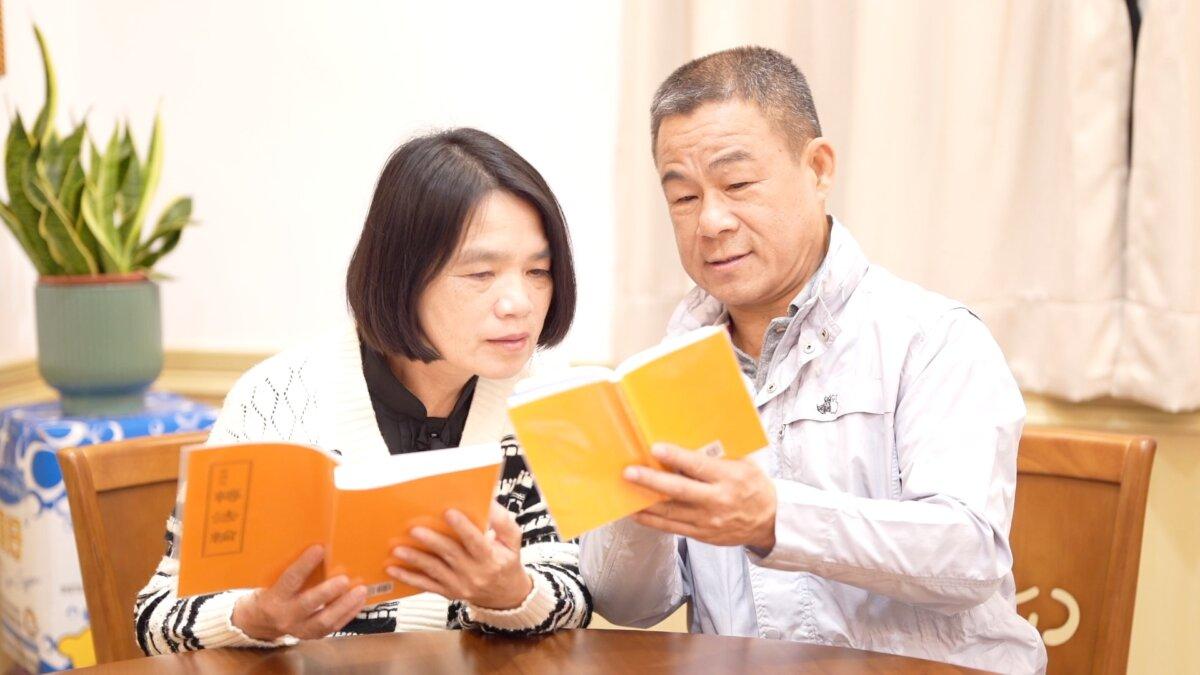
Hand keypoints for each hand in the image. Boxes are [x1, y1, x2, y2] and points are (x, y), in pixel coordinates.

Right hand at [231, 544, 367, 640]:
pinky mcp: (313, 635)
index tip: (319, 549)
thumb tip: (320, 546)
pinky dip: (349, 613)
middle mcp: (286, 615)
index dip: (304, 565)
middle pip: (308, 604)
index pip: (290, 579)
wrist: (262, 621)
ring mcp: (299, 629)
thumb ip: (294, 570)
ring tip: (361, 590)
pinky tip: (360, 600)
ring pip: (324, 621)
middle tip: (344, 579)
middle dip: (327, 592)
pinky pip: (333, 627)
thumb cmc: (275, 592)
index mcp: (275, 597)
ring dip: (345, 605)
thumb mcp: (275, 581)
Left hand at [387, 502, 532, 609]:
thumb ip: (502, 521)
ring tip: (398, 548)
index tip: (449, 512)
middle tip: (414, 529)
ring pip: (435, 570)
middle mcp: (475, 574)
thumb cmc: (506, 560)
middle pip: (451, 555)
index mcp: (491, 558)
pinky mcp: (448, 592)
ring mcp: (460, 585)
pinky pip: (426, 585)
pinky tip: (393, 568)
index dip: (463, 528)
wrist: (505, 595)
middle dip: (432, 542)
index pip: (476, 542)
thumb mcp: (513, 540)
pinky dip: (408, 577)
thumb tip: (489, 499)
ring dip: (415, 559)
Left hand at [625, 443, 777, 549]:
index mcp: (729, 478)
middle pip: (679, 491)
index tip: (656, 449)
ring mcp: (708, 520)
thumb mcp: (744, 464)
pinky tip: (638, 512)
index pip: (699, 466)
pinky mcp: (702, 534)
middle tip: (630, 472)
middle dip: (652, 481)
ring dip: (646, 503)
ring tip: (626, 493)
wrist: (769, 521)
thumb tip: (690, 437)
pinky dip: (652, 521)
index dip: (676, 457)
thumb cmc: (754, 486)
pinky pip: (672, 528)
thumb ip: (719, 455)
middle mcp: (717, 500)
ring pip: (671, 512)